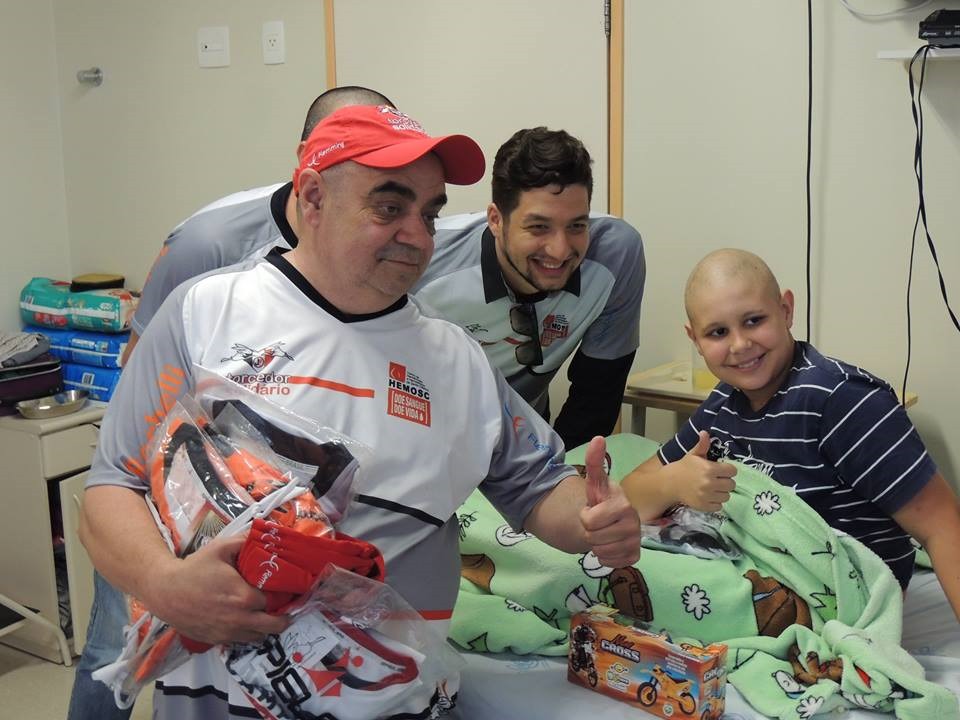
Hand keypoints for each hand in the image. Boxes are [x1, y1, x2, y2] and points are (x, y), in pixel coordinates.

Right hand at [144, 534, 289, 644]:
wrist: (164, 592)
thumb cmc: (194, 569)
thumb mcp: (220, 548)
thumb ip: (244, 542)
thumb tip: (262, 535)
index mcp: (244, 597)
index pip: (275, 601)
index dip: (281, 596)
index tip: (285, 591)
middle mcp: (239, 619)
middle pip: (273, 626)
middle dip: (282, 618)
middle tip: (283, 609)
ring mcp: (227, 633)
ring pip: (258, 637)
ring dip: (265, 628)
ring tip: (265, 615)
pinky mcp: (216, 640)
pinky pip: (241, 641)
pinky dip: (248, 634)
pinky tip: (246, 621)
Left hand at [580, 436, 641, 566]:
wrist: (611, 519)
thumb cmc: (602, 500)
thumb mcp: (595, 483)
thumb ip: (595, 462)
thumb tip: (598, 438)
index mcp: (624, 505)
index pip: (588, 521)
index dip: (585, 517)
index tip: (593, 510)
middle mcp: (634, 524)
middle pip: (592, 539)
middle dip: (590, 532)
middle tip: (599, 524)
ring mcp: (636, 542)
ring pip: (600, 552)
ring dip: (597, 544)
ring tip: (604, 533)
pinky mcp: (635, 557)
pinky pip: (610, 563)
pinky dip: (605, 557)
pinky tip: (611, 544)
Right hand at [674, 431, 735, 511]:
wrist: (669, 483)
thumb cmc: (684, 467)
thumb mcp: (693, 455)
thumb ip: (702, 445)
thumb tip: (705, 432)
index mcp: (709, 469)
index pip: (732, 471)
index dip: (727, 470)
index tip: (721, 470)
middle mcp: (709, 483)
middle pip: (731, 484)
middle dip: (725, 481)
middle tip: (716, 479)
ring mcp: (707, 496)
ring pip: (726, 496)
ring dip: (721, 492)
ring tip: (712, 488)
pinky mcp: (704, 506)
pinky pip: (719, 506)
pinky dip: (715, 502)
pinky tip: (708, 496)